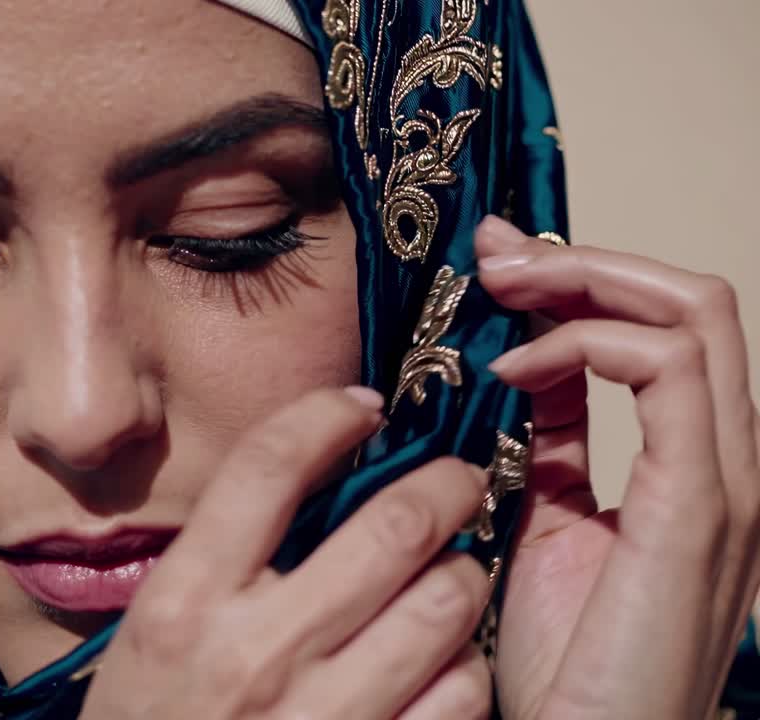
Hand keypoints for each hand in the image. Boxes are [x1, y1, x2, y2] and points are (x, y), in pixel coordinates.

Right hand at [81, 388, 495, 718]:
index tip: (359, 407)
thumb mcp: (147, 646)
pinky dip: (467, 667)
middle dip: (443, 485)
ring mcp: (320, 719)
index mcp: (181, 607)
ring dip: (464, 574)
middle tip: (454, 480)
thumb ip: (211, 572)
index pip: (265, 466)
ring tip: (455, 572)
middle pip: (390, 525)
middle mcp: (251, 654)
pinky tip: (448, 663)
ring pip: (445, 603)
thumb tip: (300, 489)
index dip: (325, 415)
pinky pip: (460, 693)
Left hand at [475, 216, 759, 718]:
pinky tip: (513, 373)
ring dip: (586, 280)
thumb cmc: (568, 664)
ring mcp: (725, 482)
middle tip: (496, 256)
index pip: (659, 331)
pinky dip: (588, 346)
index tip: (495, 263)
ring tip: (499, 292)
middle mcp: (722, 462)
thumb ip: (550, 448)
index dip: (580, 280)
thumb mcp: (546, 526)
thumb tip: (518, 370)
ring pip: (693, 316)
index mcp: (688, 465)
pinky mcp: (701, 508)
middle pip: (688, 302)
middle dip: (585, 260)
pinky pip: (671, 374)